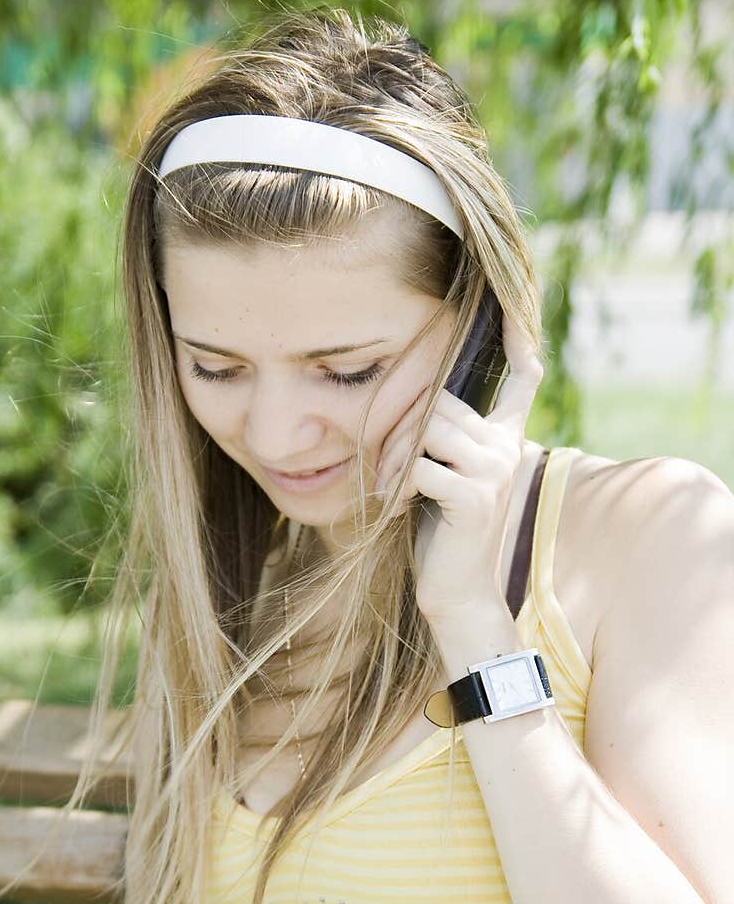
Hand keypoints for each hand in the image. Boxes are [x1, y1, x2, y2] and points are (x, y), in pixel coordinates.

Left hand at [375, 314, 542, 624]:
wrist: (457, 592)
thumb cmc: (440, 532)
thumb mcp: (442, 475)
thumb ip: (440, 436)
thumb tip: (414, 399)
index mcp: (504, 438)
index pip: (523, 380)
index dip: (519, 343)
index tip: (516, 311)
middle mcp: (506, 447)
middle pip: (439, 401)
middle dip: (398, 429)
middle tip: (381, 470)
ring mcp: (494, 470)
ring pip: (426, 428)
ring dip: (393, 458)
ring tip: (387, 490)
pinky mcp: (474, 496)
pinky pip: (419, 465)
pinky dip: (397, 484)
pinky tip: (396, 507)